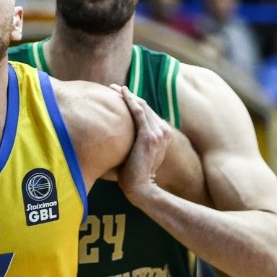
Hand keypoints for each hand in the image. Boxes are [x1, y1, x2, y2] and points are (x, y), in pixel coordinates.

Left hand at [111, 84, 171, 202]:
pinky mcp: (149, 135)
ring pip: (141, 106)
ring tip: (113, 88)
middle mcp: (163, 131)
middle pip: (145, 106)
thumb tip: (121, 135)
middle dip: (129, 95)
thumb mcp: (140, 154)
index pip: (148, 113)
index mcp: (163, 134)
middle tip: (114, 88)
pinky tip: (121, 92)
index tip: (120, 95)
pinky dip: (130, 100)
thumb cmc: (135, 174)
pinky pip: (139, 112)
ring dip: (127, 95)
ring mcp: (158, 133)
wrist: (141, 188)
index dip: (134, 101)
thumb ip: (138, 142)